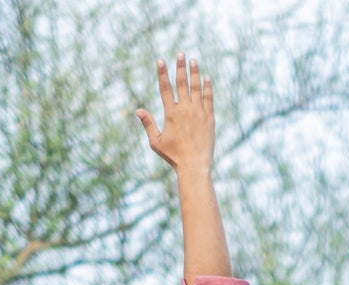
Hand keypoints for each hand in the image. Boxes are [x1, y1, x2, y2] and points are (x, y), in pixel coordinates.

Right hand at [136, 54, 213, 176]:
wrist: (194, 166)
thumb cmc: (174, 156)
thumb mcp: (156, 142)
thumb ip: (148, 124)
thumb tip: (138, 111)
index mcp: (171, 114)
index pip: (165, 88)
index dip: (162, 73)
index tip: (161, 60)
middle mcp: (185, 110)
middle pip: (181, 83)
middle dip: (180, 66)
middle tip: (181, 53)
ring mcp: (198, 113)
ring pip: (196, 88)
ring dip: (194, 72)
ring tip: (193, 60)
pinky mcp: (209, 119)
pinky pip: (209, 99)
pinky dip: (207, 87)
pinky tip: (206, 78)